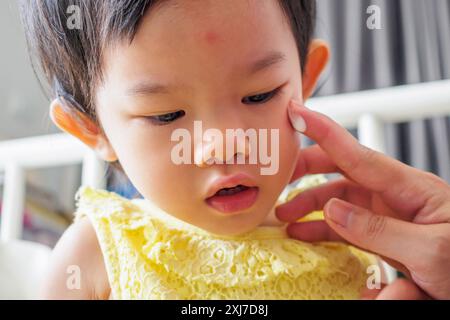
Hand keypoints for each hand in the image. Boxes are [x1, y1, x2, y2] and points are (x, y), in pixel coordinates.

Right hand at [276, 99, 449, 299]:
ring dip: (308, 203)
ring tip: (284, 214)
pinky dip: (321, 227)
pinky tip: (304, 233)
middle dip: (307, 168)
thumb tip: (333, 211)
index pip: (358, 154)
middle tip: (279, 174)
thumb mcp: (431, 250)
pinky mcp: (382, 235)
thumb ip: (380, 231)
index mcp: (411, 188)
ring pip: (337, 199)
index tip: (297, 113)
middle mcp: (394, 196)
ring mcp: (386, 215)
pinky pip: (343, 225)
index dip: (324, 131)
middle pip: (342, 169)